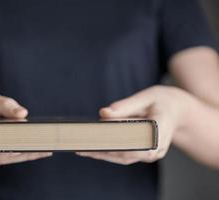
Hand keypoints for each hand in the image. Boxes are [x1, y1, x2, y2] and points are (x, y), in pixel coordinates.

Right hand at [0, 93, 51, 169]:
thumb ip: (3, 105)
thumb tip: (23, 114)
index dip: (7, 147)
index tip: (26, 144)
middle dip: (21, 151)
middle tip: (43, 147)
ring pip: (3, 160)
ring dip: (24, 155)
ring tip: (45, 149)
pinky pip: (3, 160)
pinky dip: (19, 155)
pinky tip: (36, 152)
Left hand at [76, 86, 191, 164]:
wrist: (178, 111)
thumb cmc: (162, 101)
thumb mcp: (146, 97)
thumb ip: (125, 106)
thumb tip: (103, 114)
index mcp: (161, 130)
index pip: (136, 141)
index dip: (116, 141)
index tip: (96, 138)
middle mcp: (156, 148)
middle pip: (126, 153)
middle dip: (102, 150)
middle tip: (80, 145)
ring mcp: (151, 154)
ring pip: (123, 157)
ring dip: (101, 154)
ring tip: (81, 149)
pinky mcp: (143, 155)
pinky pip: (124, 156)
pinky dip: (107, 153)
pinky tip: (92, 149)